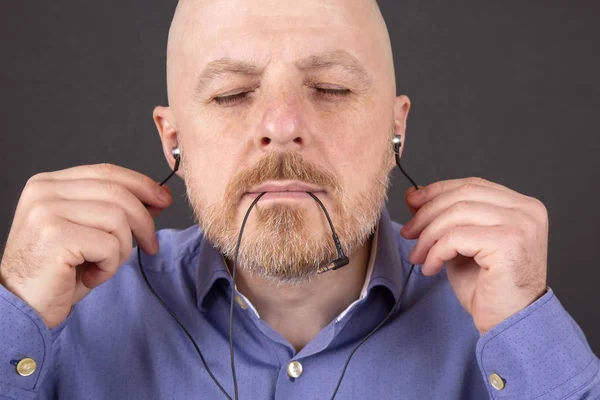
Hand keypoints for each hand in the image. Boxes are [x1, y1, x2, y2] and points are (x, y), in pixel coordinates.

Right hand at [0, 164, 171, 328]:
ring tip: (105, 265)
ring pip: (117, 218)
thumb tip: (159, 196)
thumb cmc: (57, 273)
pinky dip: (110, 265)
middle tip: (151, 245)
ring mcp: (47, 211)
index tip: (163, 199)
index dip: (142, 184)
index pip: (107, 172)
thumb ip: (119, 211)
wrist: (23, 306)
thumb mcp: (92, 233)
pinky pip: (109, 244)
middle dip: (144, 220)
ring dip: (123, 249)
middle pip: (117, 192)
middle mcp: (45, 192)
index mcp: (50, 184)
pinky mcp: (55, 236)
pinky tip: (92, 276)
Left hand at [400, 177, 547, 334]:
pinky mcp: (507, 243)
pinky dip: (436, 252)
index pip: (472, 185)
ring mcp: (520, 225)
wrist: (511, 323)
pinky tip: (431, 268)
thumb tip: (413, 194)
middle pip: (462, 195)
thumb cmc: (489, 287)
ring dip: (428, 236)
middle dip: (427, 213)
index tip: (412, 203)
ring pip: (456, 214)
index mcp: (521, 205)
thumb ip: (444, 217)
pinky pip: (456, 237)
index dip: (437, 191)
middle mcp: (526, 210)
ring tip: (418, 256)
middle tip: (408, 233)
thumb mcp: (461, 244)